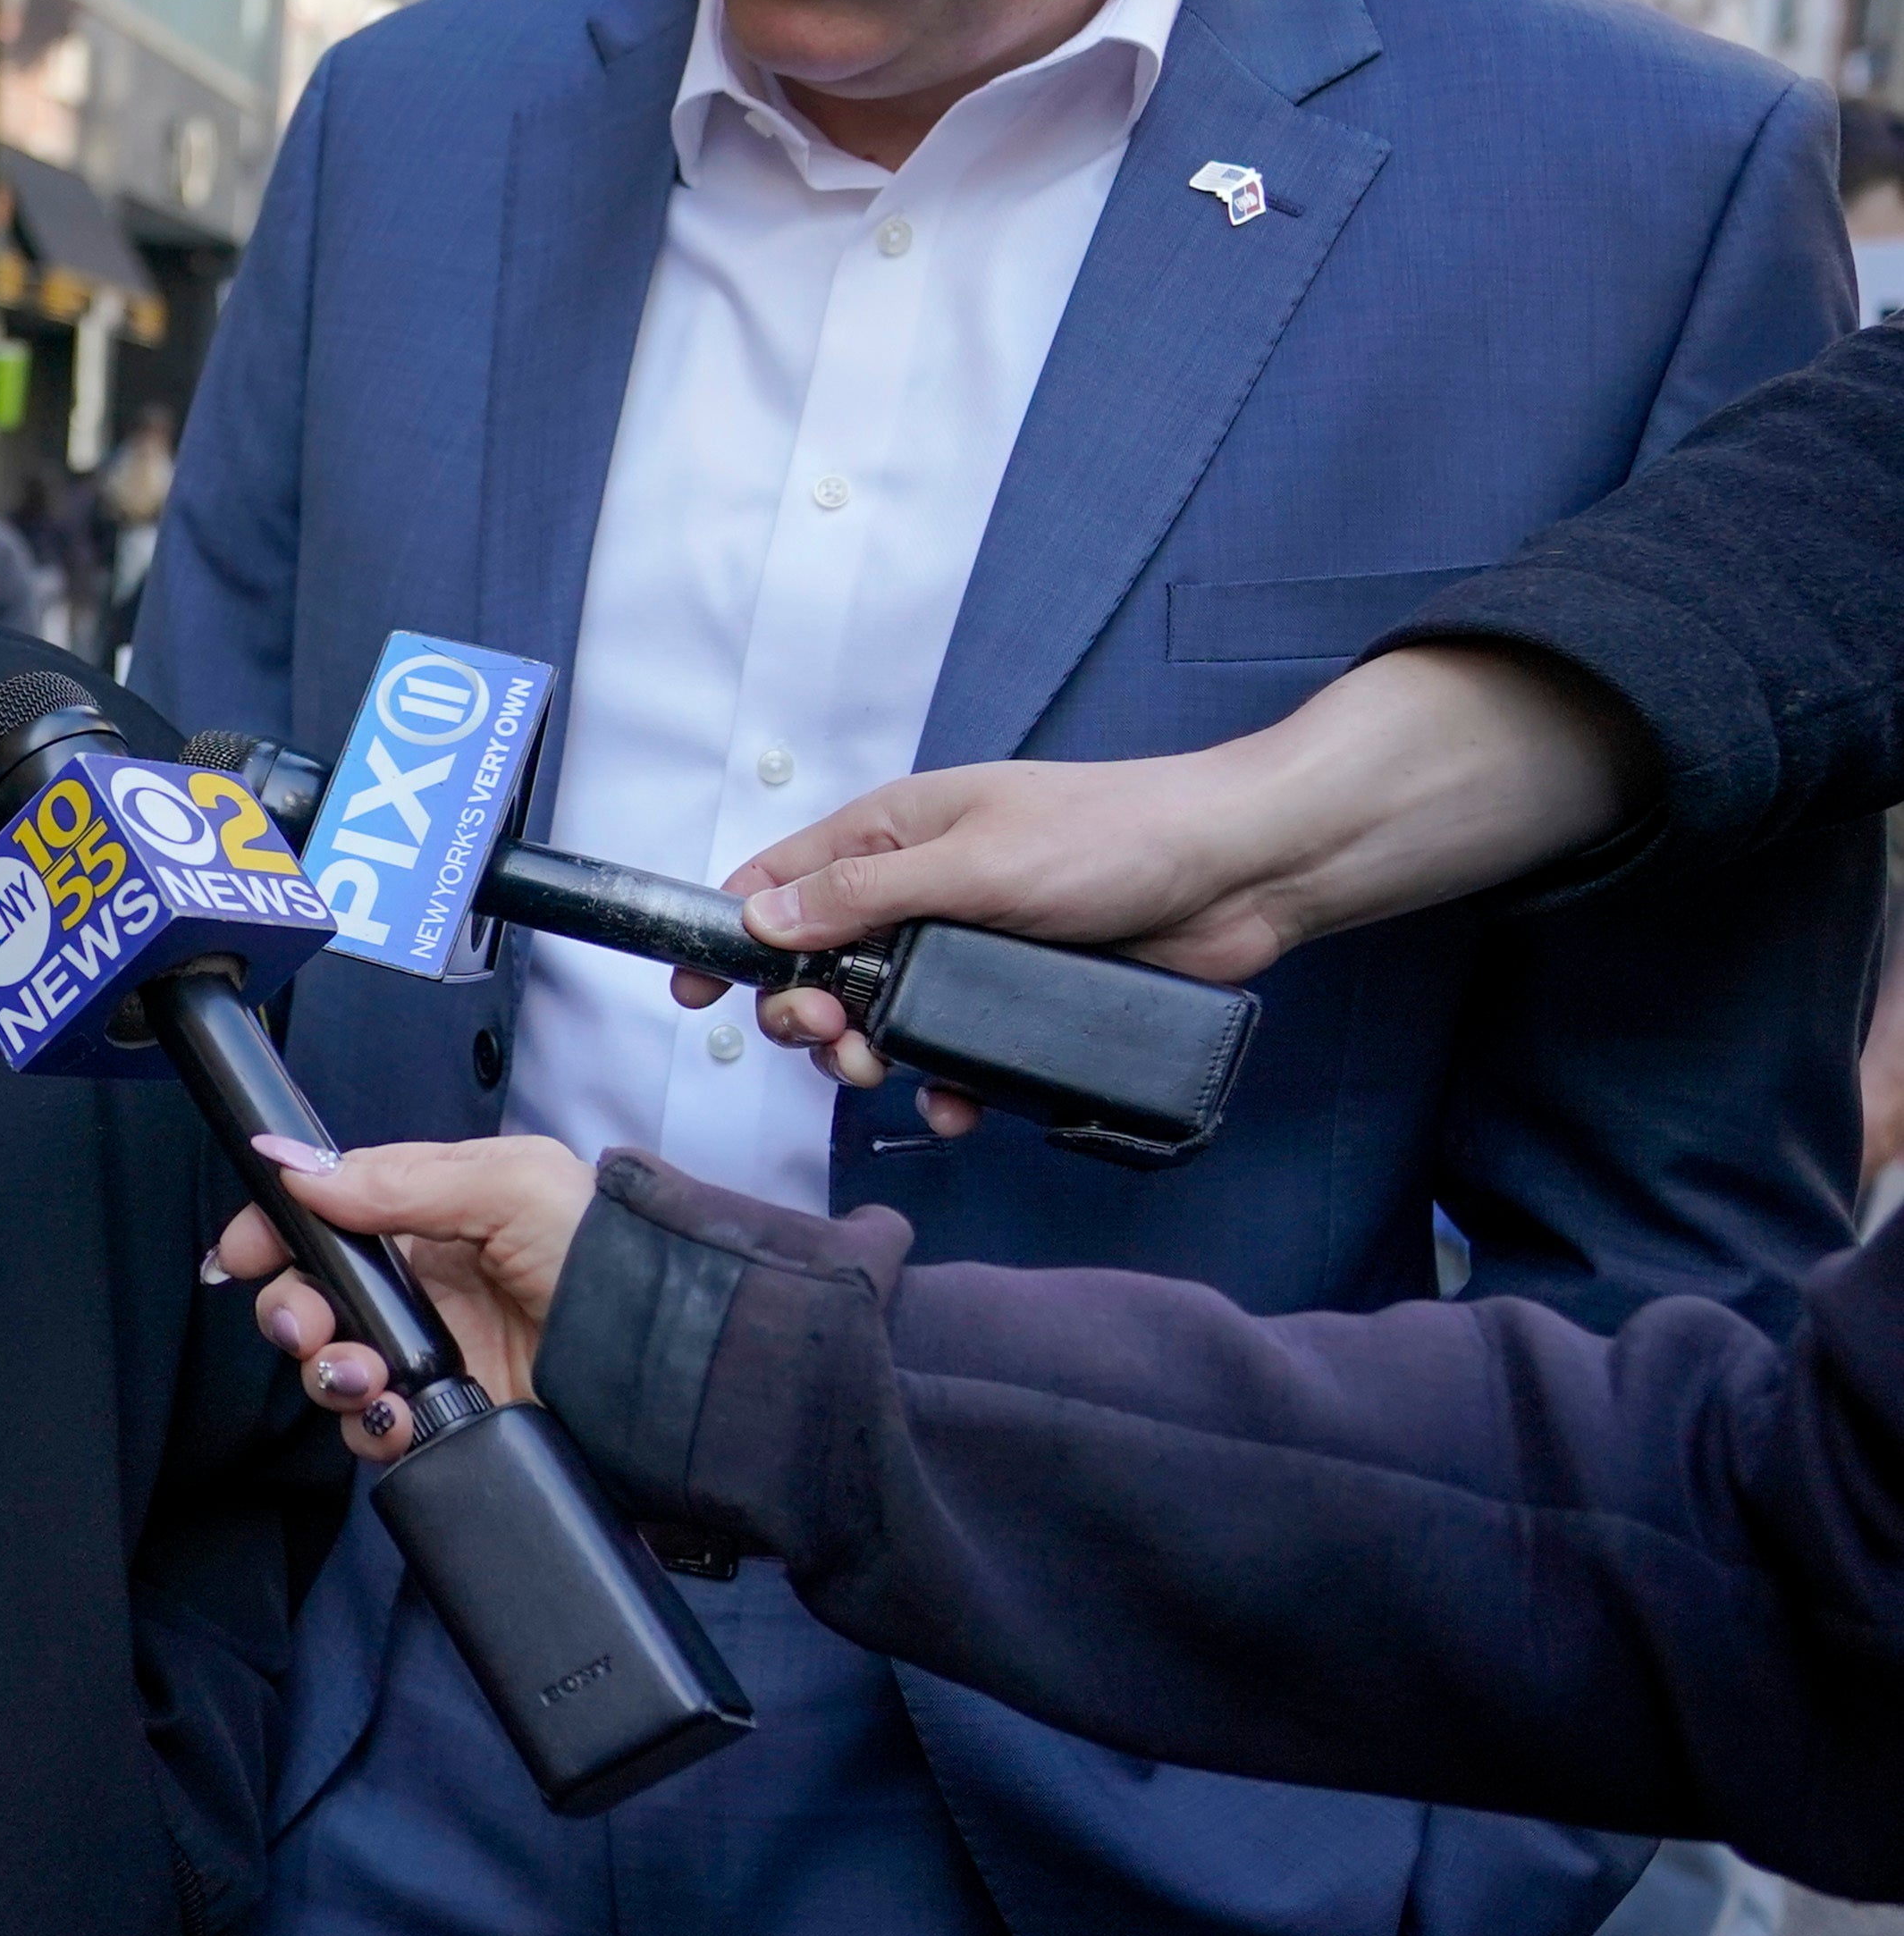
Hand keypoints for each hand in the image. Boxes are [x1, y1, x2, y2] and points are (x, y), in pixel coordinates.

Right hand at [210, 1135, 590, 1463]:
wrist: (672, 1371)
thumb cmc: (611, 1259)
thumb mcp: (510, 1188)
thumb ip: (397, 1180)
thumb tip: (293, 1166)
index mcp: (434, 1211)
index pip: (327, 1210)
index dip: (275, 1231)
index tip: (239, 1256)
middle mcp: (426, 1282)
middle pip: (314, 1294)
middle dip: (293, 1311)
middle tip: (310, 1327)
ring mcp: (434, 1352)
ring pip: (332, 1364)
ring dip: (328, 1372)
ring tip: (368, 1379)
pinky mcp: (449, 1415)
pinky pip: (375, 1427)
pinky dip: (371, 1427)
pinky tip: (396, 1417)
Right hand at [657, 646, 1639, 1126]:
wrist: (1243, 873)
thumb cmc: (1116, 836)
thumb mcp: (974, 861)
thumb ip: (862, 896)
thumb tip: (762, 919)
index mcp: (894, 831)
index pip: (777, 879)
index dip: (726, 933)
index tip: (691, 988)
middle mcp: (920, 886)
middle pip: (817, 962)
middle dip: (804, 1013)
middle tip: (823, 1042)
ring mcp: (967, 942)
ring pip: (880, 1015)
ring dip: (868, 1054)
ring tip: (885, 1074)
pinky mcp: (1018, 993)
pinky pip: (953, 1049)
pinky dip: (942, 1083)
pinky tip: (954, 1104)